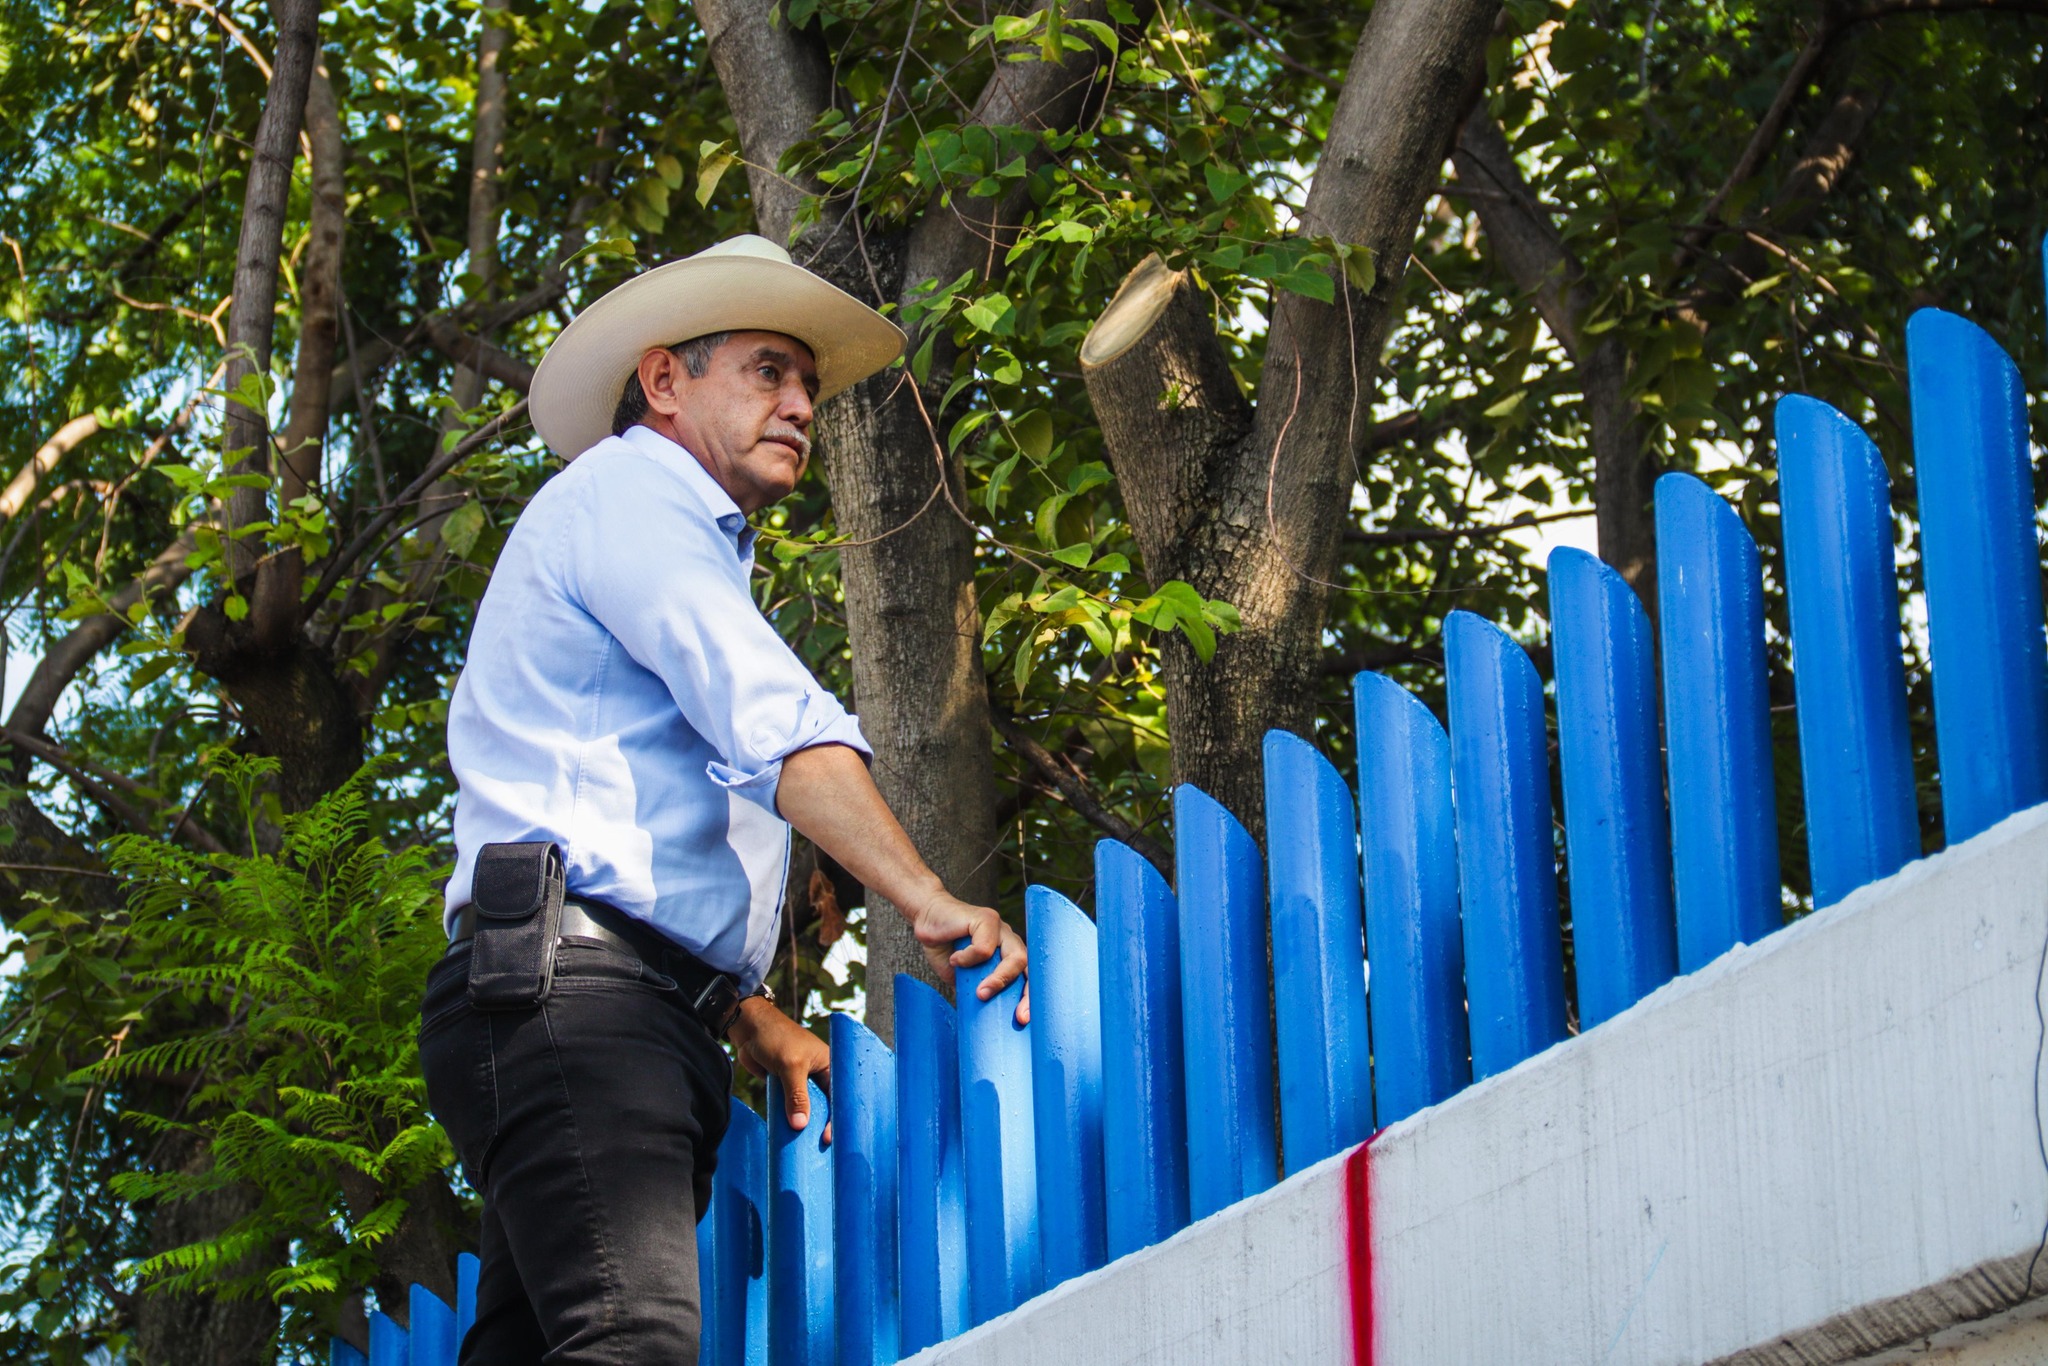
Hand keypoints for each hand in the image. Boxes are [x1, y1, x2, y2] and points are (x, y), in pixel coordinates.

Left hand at [728, 997, 831, 1140]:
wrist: (748, 1027)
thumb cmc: (775, 1037)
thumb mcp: (791, 1066)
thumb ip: (797, 1096)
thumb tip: (800, 1125)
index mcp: (828, 1064)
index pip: (838, 1095)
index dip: (836, 1117)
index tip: (828, 1138)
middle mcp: (818, 1073)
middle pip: (825, 1104)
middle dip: (822, 1124)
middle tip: (818, 1147)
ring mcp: (800, 1080)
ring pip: (806, 1107)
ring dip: (804, 1122)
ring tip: (804, 1146)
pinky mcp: (784, 1085)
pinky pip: (790, 1106)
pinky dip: (790, 1118)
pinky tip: (789, 1134)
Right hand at [909, 892, 1029, 1024]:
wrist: (926, 918)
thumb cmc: (946, 947)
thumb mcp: (962, 977)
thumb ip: (975, 989)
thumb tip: (983, 1019)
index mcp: (1008, 954)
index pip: (1028, 977)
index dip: (1029, 999)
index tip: (1023, 1021)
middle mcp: (1009, 940)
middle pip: (1029, 968)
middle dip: (1027, 994)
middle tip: (1017, 1016)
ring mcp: (1000, 929)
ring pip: (1014, 957)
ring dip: (999, 980)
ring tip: (981, 993)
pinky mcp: (986, 919)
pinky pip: (985, 948)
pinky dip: (968, 959)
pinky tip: (955, 959)